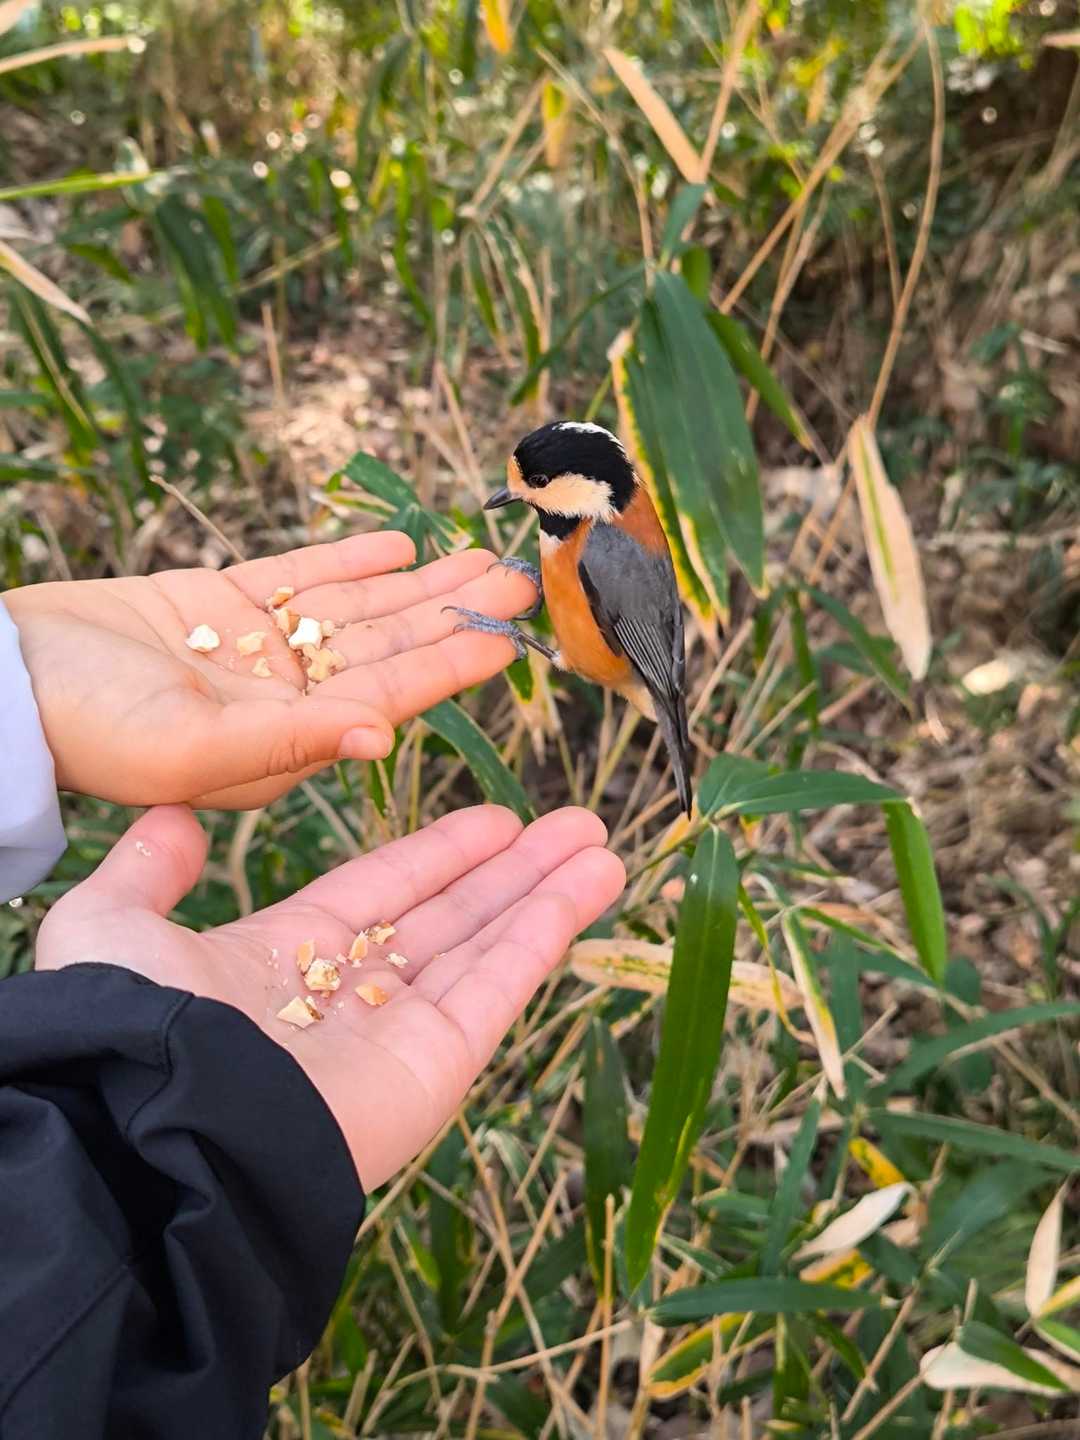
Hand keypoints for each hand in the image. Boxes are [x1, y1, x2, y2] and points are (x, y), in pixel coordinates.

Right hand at [5, 533, 534, 807]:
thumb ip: (289, 741)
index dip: (450, 665)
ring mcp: (253, 647)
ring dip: (418, 581)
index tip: (510, 638)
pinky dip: (349, 558)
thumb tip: (382, 737)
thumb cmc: (84, 728)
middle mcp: (280, 697)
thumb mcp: (189, 747)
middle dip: (451, 613)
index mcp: (283, 743)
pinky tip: (402, 544)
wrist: (0, 681)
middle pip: (386, 645)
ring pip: (355, 607)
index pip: (388, 695)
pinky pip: (300, 575)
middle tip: (520, 580)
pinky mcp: (219, 600)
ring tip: (479, 554)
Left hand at [35, 804, 624, 1189]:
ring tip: (601, 844)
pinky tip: (592, 884)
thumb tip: (172, 822)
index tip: (495, 820)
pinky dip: (548, 932)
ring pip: (488, 947)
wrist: (169, 1126)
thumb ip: (146, 874)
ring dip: (547, 893)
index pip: (382, 892)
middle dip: (513, 872)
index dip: (440, 855)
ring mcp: (399, 1032)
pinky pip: (501, 985)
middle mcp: (350, 996)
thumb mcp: (109, 926)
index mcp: (284, 960)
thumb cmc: (138, 1023)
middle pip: (451, 917)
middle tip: (573, 825)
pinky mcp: (438, 1063)